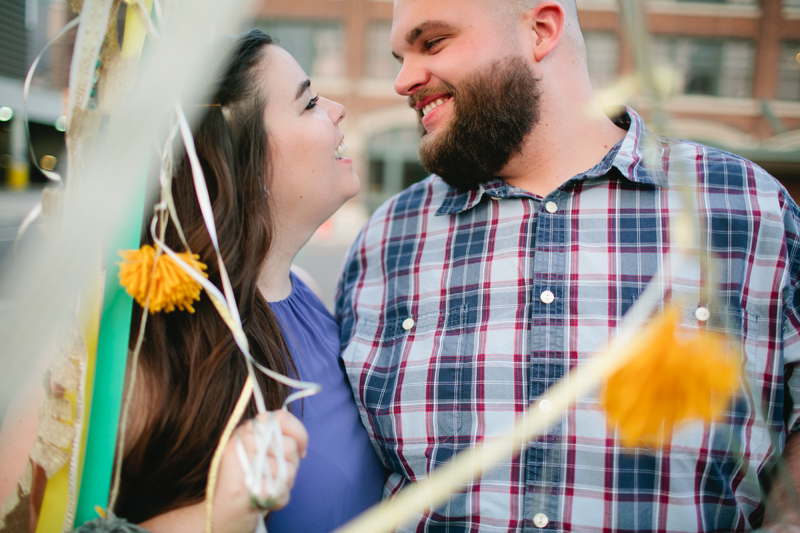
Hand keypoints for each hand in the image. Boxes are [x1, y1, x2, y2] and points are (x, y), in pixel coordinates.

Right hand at [212, 411, 307, 531]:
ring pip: (288, 471)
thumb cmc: (249, 481)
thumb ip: (279, 441)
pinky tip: (264, 499)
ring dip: (284, 485)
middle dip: (291, 465)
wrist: (220, 512)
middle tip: (274, 475)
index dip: (299, 435)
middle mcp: (242, 441)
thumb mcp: (262, 453)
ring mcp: (240, 463)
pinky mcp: (241, 487)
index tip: (300, 450)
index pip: (282, 418)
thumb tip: (300, 446)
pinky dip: (278, 500)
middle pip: (290, 447)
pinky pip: (279, 491)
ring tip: (267, 486)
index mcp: (248, 429)